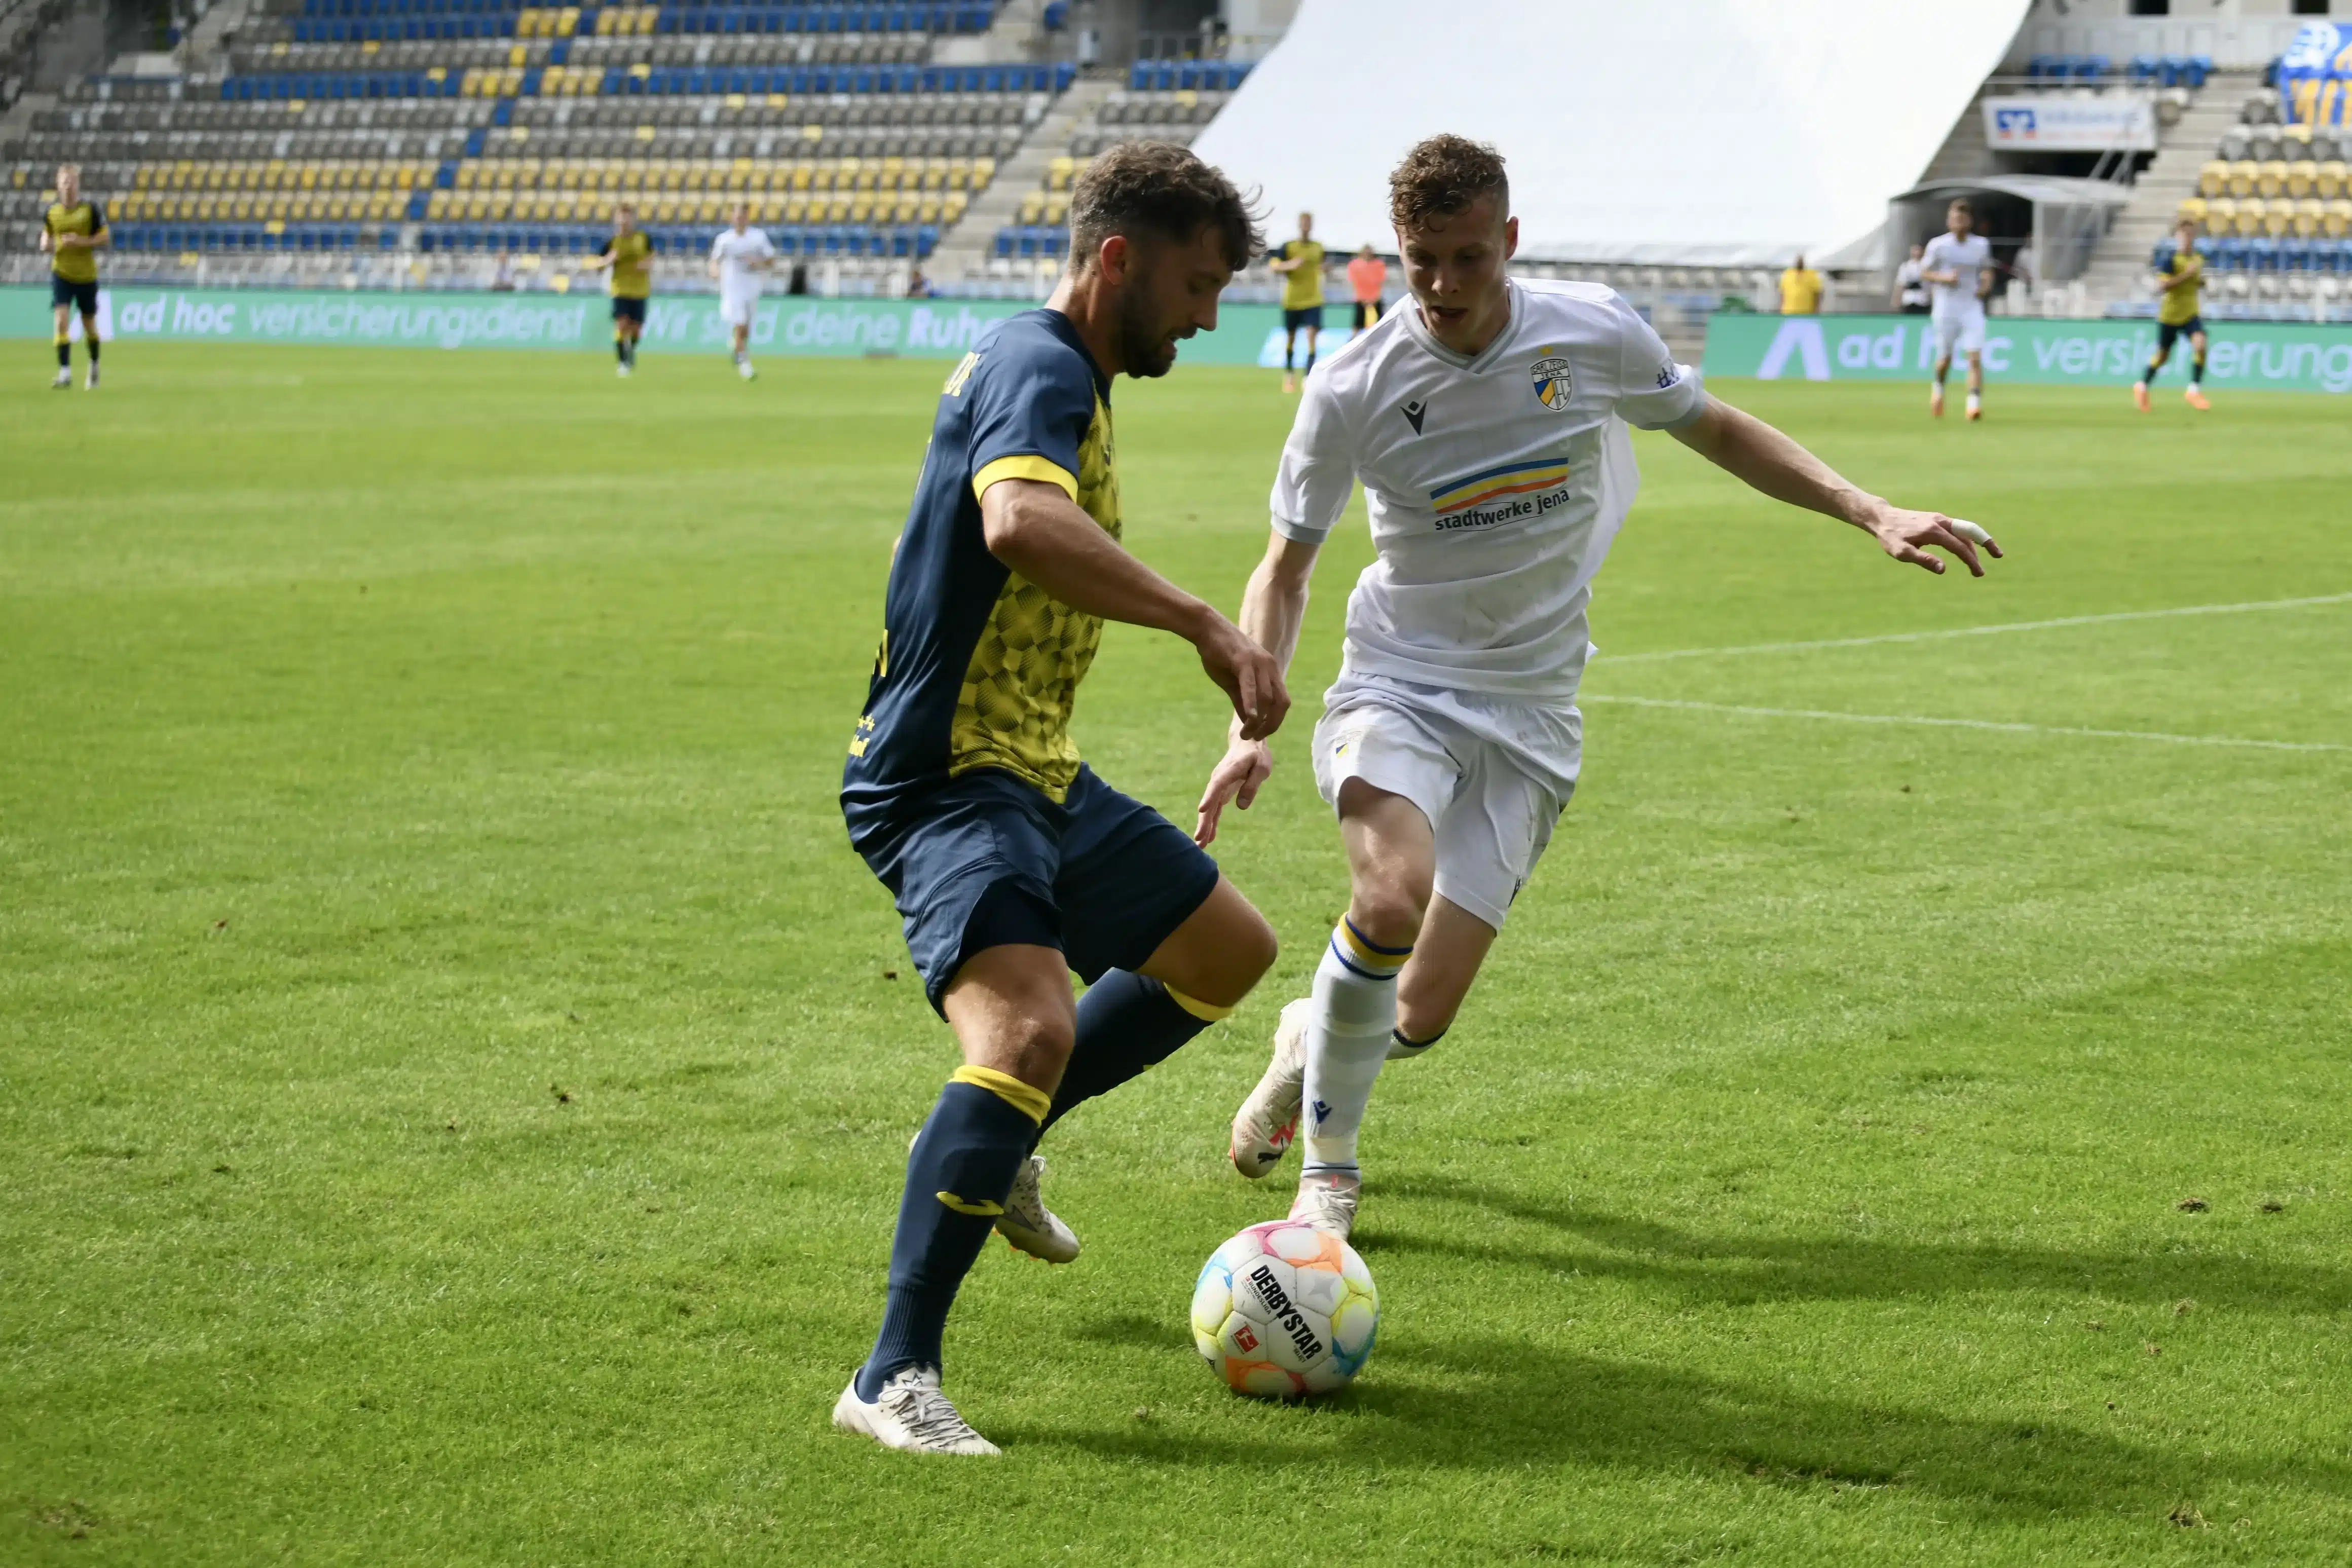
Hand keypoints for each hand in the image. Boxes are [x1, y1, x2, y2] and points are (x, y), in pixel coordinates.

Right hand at [1194, 613, 1287, 740]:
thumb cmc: (1219, 654)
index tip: (1261, 734)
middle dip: (1271, 725)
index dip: (1275, 721)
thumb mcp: (1233, 683)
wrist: (1207, 629)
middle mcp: (1270, 667)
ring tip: (1246, 733)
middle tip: (1256, 738)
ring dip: (1258, 720)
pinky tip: (1249, 719)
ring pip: (1268, 698)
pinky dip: (1252, 704)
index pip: (1283, 702)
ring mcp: (1258, 662)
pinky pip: (1251, 686)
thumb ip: (1242, 702)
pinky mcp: (1243, 660)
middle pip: (1281, 703)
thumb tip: (1249, 721)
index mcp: (1270, 671)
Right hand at [1195, 737, 1272, 846]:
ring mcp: (1218, 787)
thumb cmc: (1256, 755)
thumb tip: (1241, 807)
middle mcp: (1219, 780)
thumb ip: (1252, 785)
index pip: (1217, 785)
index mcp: (1229, 771)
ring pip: (1210, 808)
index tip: (1202, 811)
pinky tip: (1209, 838)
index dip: (1210, 797)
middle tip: (1199, 838)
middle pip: (1210, 802)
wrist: (1246, 744)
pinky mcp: (1221, 793)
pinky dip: (1212, 823)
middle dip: (1204, 821)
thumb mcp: (1261, 767)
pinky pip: (1215, 810)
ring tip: (1200, 844)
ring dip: (1205, 826)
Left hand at [1863, 505, 2001, 576]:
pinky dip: (1967, 538)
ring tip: (1981, 559)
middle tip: (1998, 556)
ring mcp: (1940, 519)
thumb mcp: (1902, 553)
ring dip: (1976, 543)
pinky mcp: (1937, 519)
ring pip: (1964, 530)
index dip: (1971, 560)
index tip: (1979, 572)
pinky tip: (1967, 549)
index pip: (1959, 547)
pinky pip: (1957, 528)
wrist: (1883, 518)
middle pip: (1970, 532)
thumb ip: (1923, 560)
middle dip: (1986, 543)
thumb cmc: (1890, 537)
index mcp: (1934, 531)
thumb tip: (1943, 569)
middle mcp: (1940, 522)